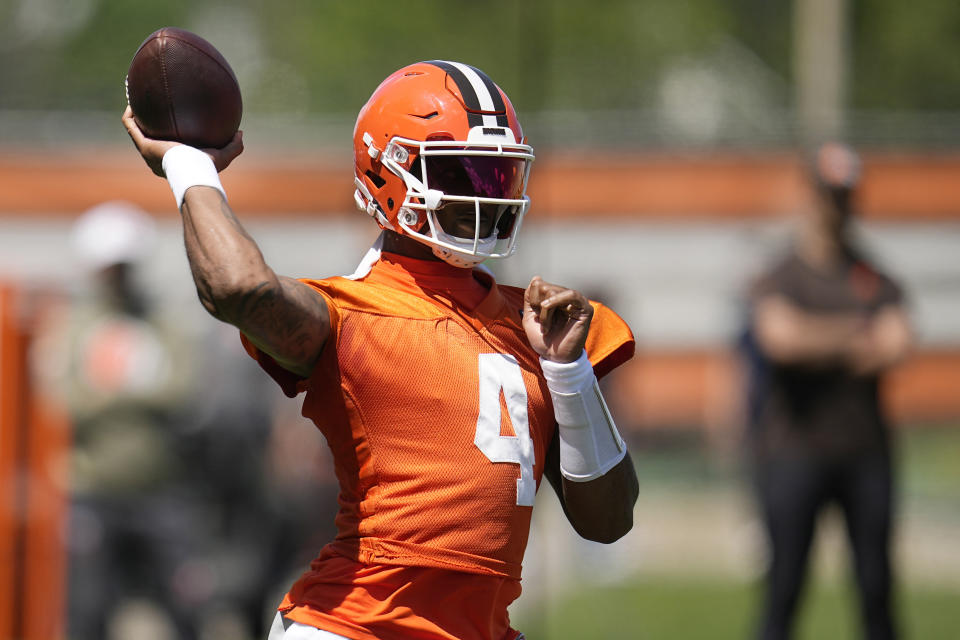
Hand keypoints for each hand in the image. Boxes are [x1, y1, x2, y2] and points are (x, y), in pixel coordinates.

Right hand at [121, 106, 243, 176]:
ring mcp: (147, 151)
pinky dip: (129, 114)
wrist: (192, 173)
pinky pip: (130, 126)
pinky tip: (133, 100)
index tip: (169, 120)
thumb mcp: (224, 156)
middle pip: (148, 137)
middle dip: (147, 122)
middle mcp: (157, 157)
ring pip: (135, 130)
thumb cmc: (207, 168)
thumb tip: (240, 132)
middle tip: (150, 106)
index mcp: (173, 160)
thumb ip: (234, 146)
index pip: (168, 146)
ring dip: (133, 115)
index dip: (166, 133)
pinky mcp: (143, 145)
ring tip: (134, 98)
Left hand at [523, 276, 592, 362]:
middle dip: (539, 305)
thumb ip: (530, 298)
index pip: (540, 285)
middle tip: (542, 325)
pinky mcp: (585, 309)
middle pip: (546, 287)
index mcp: (555, 299)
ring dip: (546, 309)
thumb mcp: (530, 317)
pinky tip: (548, 308)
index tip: (534, 316)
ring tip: (546, 326)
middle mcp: (567, 298)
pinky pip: (571, 295)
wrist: (554, 357)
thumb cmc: (544, 340)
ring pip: (555, 291)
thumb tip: (537, 278)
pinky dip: (557, 300)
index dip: (532, 298)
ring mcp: (577, 303)